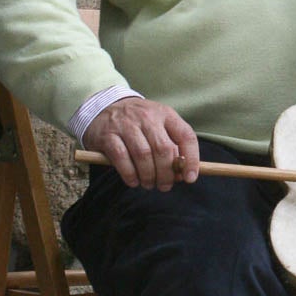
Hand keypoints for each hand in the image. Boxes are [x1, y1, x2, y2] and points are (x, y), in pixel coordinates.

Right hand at [83, 97, 199, 190]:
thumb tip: (183, 175)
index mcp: (165, 114)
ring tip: (148, 184)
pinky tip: (133, 181)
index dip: (192, 160)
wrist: (103, 108)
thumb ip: (172, 147)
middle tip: (164, 186)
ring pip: (143, 155)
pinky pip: (122, 158)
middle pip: (163, 149)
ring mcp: (126, 124)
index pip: (186, 136)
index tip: (190, 179)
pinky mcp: (108, 135)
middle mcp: (147, 117)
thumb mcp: (158, 126)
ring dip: (148, 176)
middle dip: (166, 174)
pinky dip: (130, 174)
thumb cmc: (138, 124)